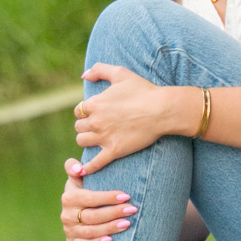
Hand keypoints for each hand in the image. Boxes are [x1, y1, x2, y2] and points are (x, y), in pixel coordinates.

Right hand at [60, 160, 137, 240]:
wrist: (78, 209)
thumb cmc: (84, 188)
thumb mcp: (78, 176)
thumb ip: (73, 167)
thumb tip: (78, 168)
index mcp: (68, 197)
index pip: (90, 199)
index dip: (108, 198)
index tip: (126, 196)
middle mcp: (66, 215)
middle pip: (92, 216)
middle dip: (114, 213)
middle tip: (132, 210)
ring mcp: (68, 229)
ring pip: (90, 231)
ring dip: (110, 228)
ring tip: (127, 223)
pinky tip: (111, 240)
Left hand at [74, 64, 199, 173]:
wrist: (161, 110)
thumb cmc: (143, 90)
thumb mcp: (120, 73)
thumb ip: (99, 69)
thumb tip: (83, 76)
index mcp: (94, 103)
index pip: (79, 111)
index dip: (86, 112)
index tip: (96, 113)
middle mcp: (95, 121)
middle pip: (79, 127)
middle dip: (86, 126)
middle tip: (97, 126)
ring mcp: (104, 137)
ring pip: (82, 141)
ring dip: (87, 140)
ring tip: (95, 139)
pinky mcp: (114, 151)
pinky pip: (94, 163)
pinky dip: (87, 167)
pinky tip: (83, 171)